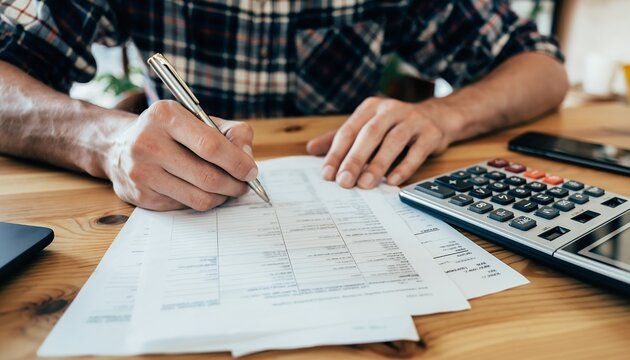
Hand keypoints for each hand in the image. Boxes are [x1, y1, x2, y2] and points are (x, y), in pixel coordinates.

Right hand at [105, 100, 256, 210]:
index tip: (252, 171)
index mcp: (165, 116)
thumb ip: (231, 132)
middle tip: (244, 185)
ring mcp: (141, 172)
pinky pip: (185, 206)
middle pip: (207, 177)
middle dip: (234, 185)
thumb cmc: (170, 132)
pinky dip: (201, 201)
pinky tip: (202, 190)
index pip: (210, 145)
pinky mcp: (141, 196)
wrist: (119, 146)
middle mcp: (148, 143)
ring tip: (228, 189)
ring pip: (199, 198)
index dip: (237, 162)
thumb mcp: (198, 118)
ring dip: (222, 197)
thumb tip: (248, 160)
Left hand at [306, 97, 450, 188]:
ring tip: (365, 184)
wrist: (436, 117)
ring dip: (378, 164)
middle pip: (369, 134)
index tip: (327, 174)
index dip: (337, 152)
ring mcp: (412, 120)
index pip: (349, 130)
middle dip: (355, 159)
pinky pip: (416, 151)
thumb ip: (339, 138)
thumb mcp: (365, 126)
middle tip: (344, 182)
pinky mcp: (430, 134)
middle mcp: (391, 110)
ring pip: (393, 141)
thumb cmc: (393, 125)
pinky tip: (393, 181)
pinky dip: (404, 167)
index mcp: (370, 107)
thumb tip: (311, 149)